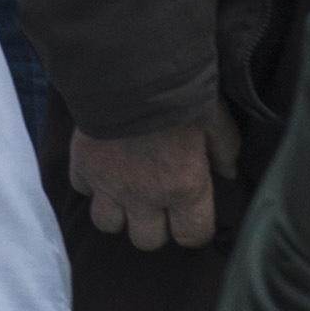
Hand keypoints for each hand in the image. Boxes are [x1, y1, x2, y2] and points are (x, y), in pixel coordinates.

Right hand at [70, 105, 240, 253]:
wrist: (127, 69)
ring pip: (108, 224)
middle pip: (147, 241)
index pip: (192, 236)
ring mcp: (109, 186)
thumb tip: (228, 172)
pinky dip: (90, 182)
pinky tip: (101, 166)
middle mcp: (145, 197)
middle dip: (154, 225)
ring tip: (124, 190)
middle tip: (157, 200)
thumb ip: (225, 148)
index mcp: (184, 188)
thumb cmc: (179, 93)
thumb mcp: (214, 117)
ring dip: (117, 211)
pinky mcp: (82, 167)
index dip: (193, 228)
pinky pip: (81, 190)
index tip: (191, 212)